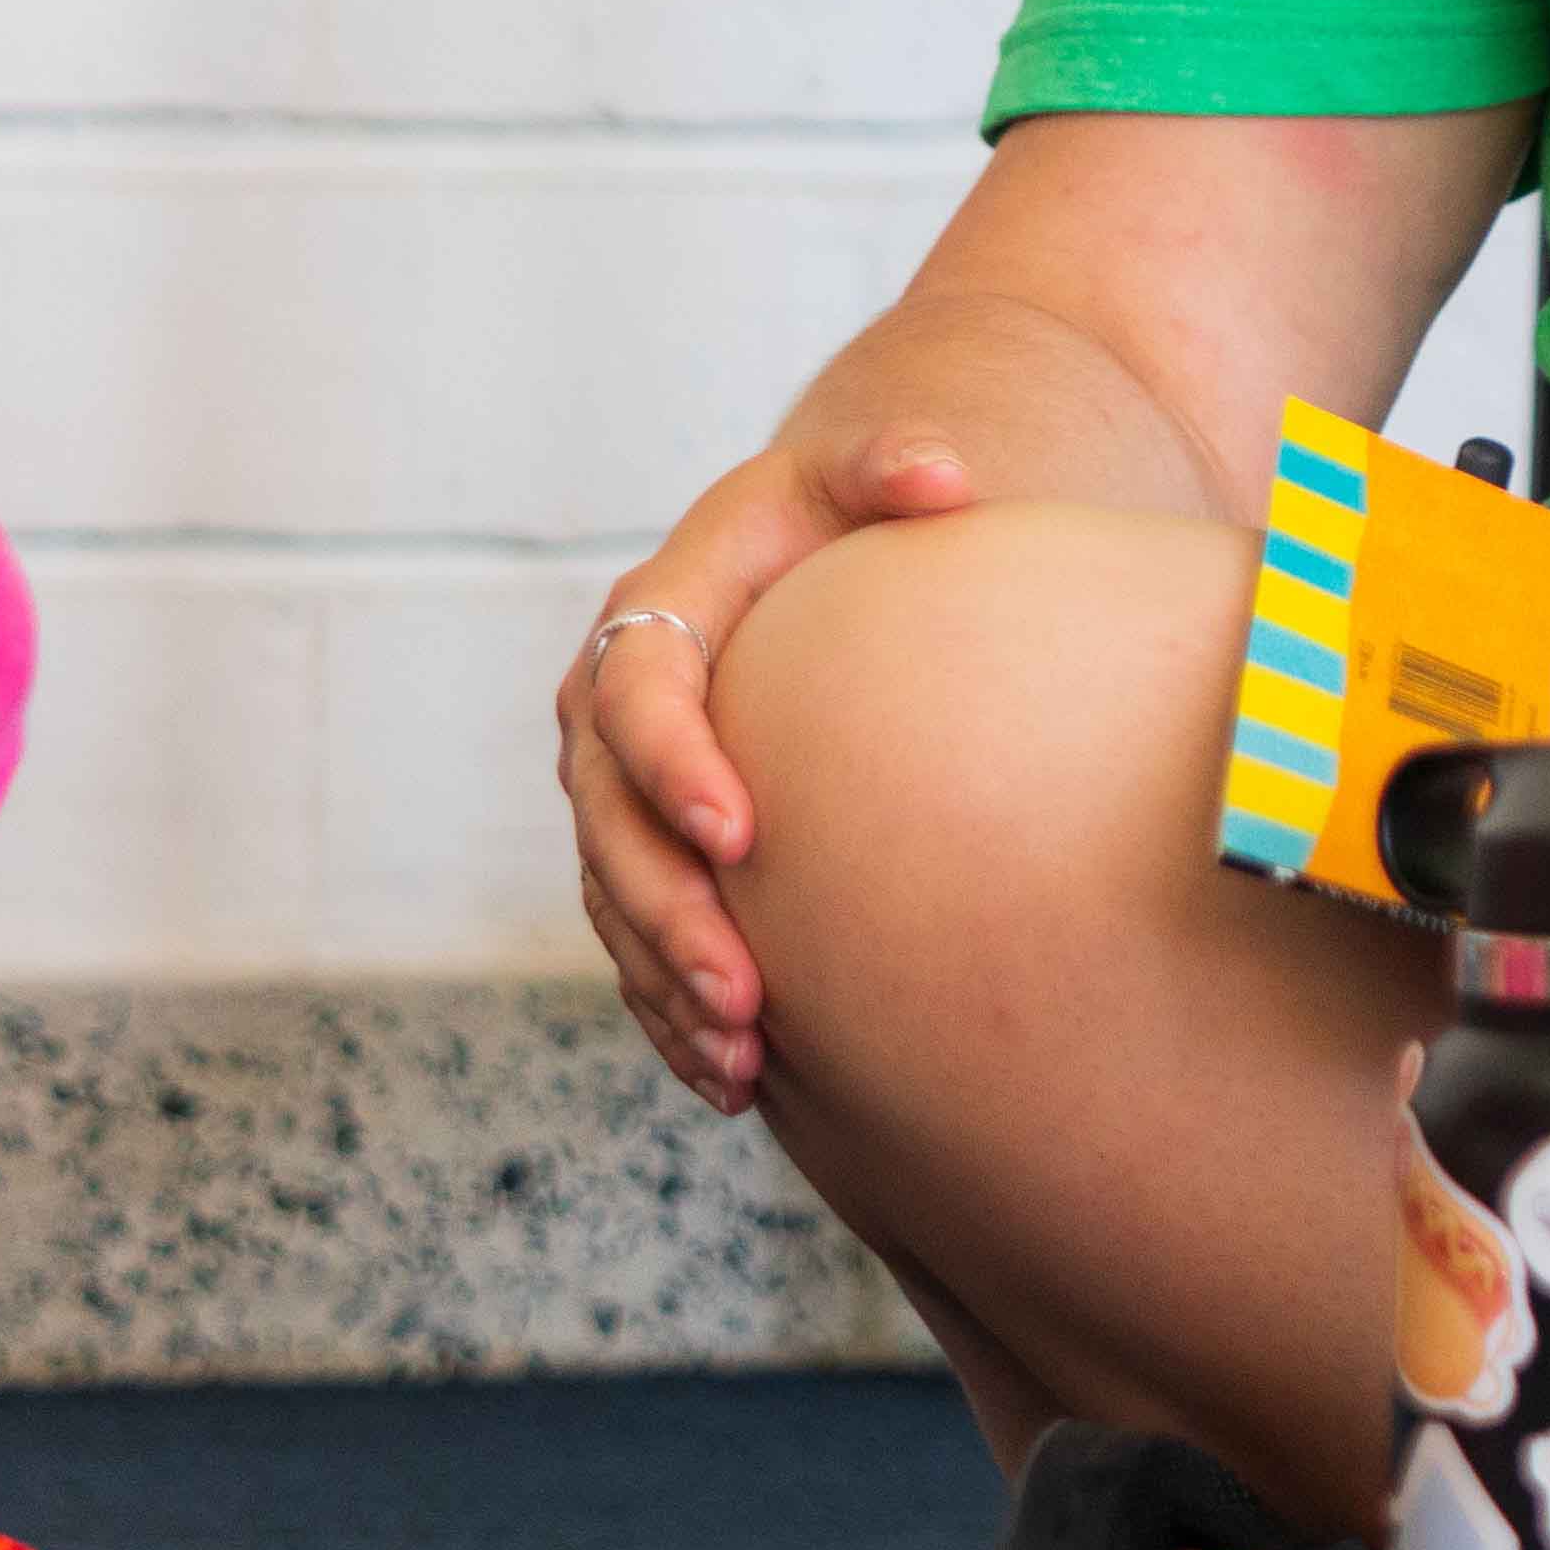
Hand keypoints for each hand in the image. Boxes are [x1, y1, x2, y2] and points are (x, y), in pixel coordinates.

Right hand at [559, 410, 974, 1108]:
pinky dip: (674, 1017)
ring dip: (668, 986)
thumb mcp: (851, 477)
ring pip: (616, 906)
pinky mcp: (642, 859)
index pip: (638, 697)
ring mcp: (617, 798)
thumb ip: (889, 467)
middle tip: (742, 988)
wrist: (796, 575)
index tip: (739, 832)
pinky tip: (736, 1082)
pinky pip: (638, 948)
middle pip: (610, 829)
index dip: (675, 766)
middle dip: (668, 914)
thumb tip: (940, 477)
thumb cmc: (832, 523)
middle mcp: (609, 717)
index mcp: (650, 620)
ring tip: (741, 1057)